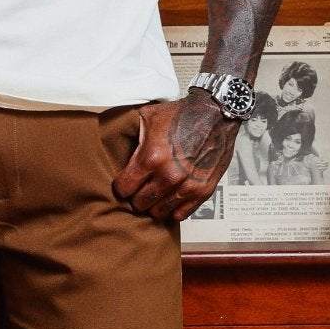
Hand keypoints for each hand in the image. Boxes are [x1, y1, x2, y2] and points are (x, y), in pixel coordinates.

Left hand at [112, 91, 240, 221]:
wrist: (216, 114)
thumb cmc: (182, 115)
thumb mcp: (147, 118)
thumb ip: (130, 136)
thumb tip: (113, 144)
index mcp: (151, 157)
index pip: (124, 188)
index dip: (122, 187)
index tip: (124, 184)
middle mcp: (169, 175)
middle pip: (140, 203)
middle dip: (136, 197)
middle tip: (139, 191)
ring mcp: (187, 186)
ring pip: (160, 212)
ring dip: (155, 205)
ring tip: (155, 196)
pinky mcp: (203, 191)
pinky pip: (181, 214)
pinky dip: (174, 210)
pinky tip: (171, 199)